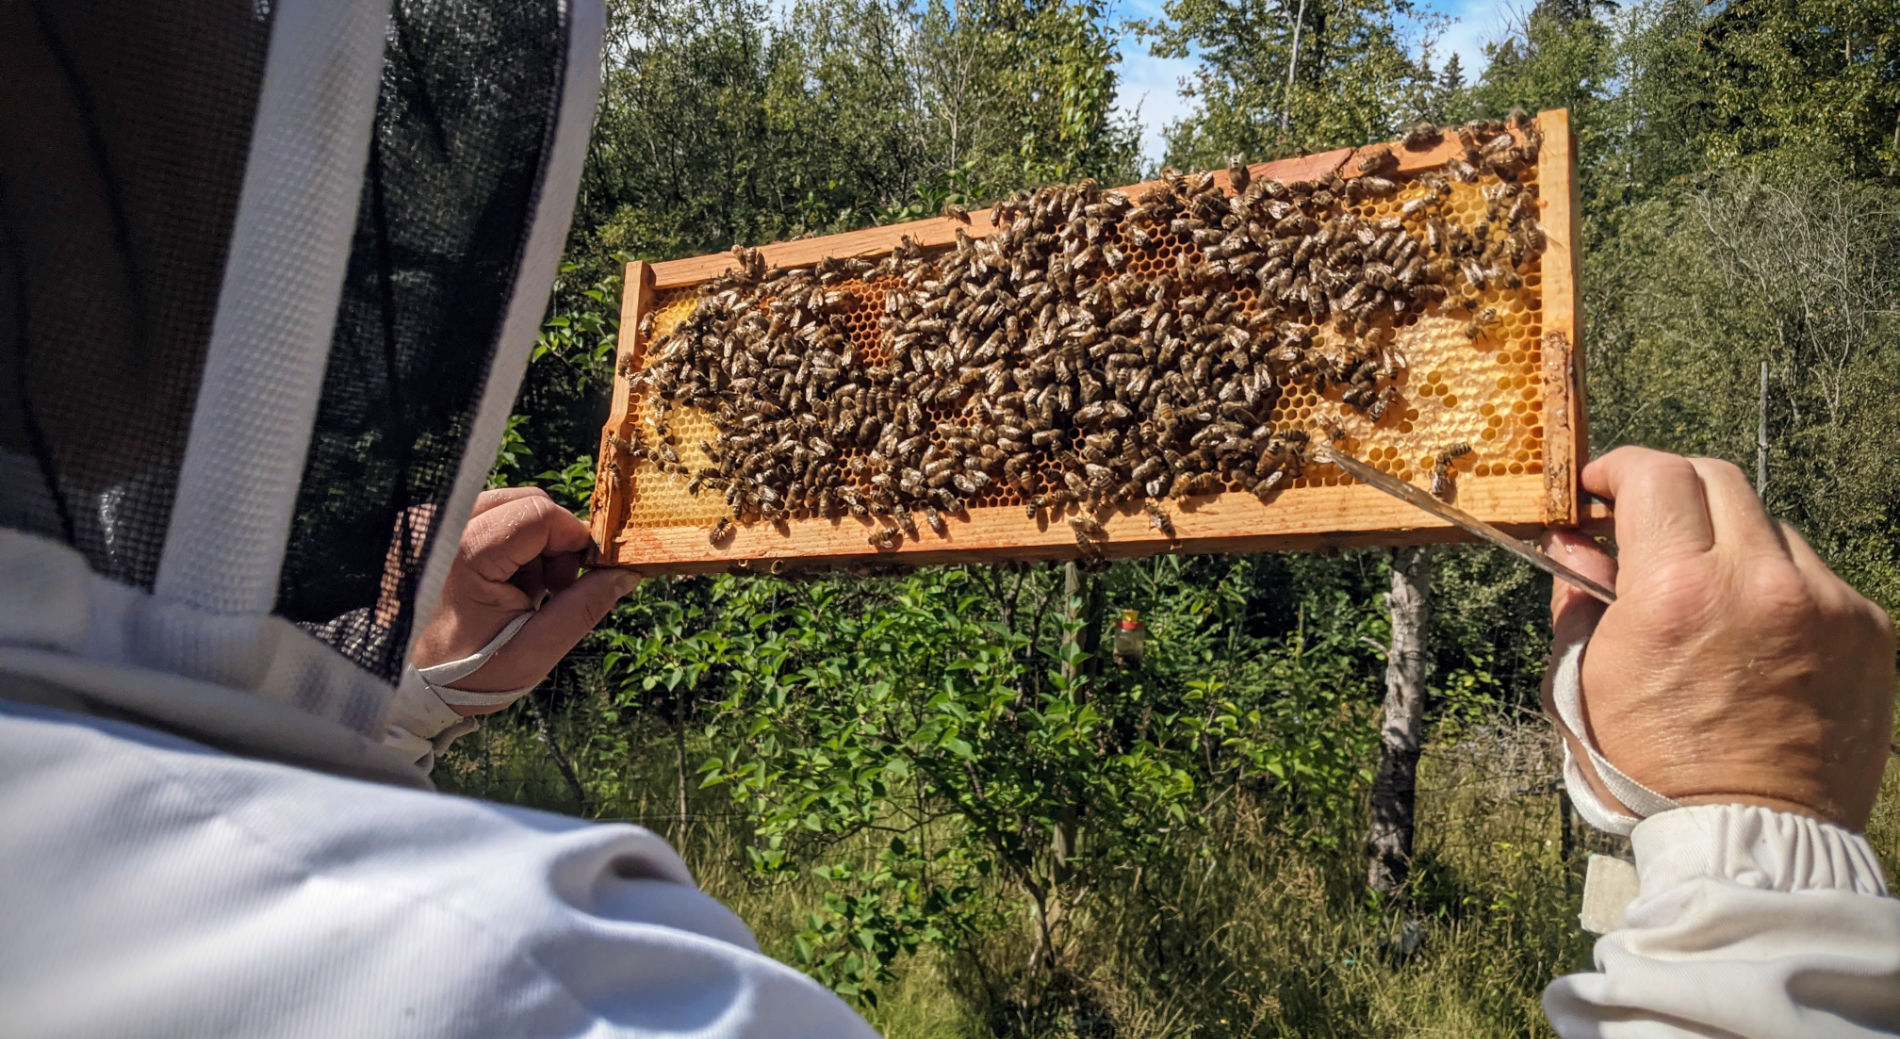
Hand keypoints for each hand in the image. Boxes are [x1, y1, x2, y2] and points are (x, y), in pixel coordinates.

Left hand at [412, 488, 640, 714]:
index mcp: (464, 553)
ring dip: (531, 543)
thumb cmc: (466, 675)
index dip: (575, 540)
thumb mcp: (534, 650)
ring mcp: (429, 525)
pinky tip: (501, 584)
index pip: (540, 513)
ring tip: (523, 592)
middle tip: (551, 589)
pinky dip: (507, 544)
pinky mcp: (427, 530)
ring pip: (508, 506)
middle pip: (526, 501)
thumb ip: (583, 607)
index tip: (583, 577)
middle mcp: (440, 525)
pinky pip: (486, 516)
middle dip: (554, 541)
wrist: (403, 689)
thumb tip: (627, 573)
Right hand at [1542, 447, 1894, 829]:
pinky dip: (1778, 586)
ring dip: (1729, 540)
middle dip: (1671, 489)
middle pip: (1717, 478)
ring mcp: (1826, 602)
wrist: (1751, 835)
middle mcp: (1759, 580)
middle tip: (1645, 523)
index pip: (1655, 474)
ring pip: (1770, 526)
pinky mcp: (1869, 629)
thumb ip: (1576, 597)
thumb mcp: (1580, 683)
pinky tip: (1756, 633)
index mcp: (1676, 591)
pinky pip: (1815, 576)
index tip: (1600, 488)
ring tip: (1706, 594)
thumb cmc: (1648, 769)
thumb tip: (1573, 540)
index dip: (1620, 469)